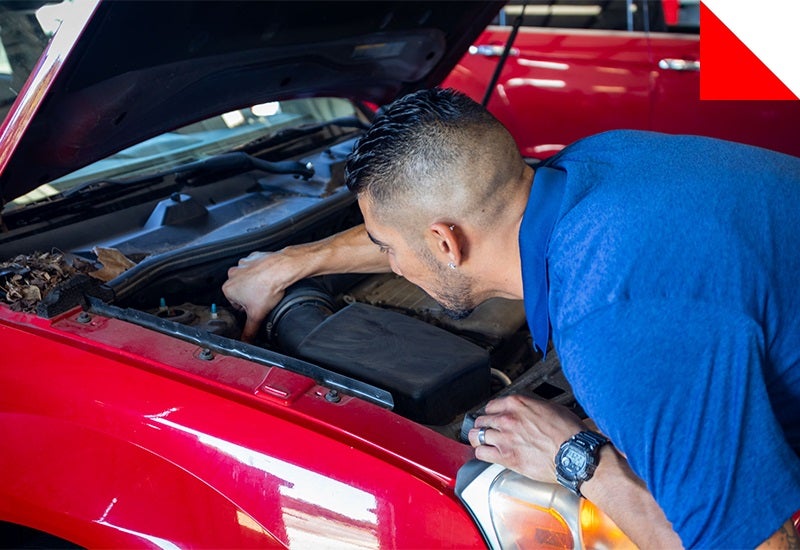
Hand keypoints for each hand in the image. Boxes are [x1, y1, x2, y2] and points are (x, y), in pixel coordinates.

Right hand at [222, 250, 293, 341]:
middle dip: (251, 296)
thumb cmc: (269, 287)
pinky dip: (261, 272)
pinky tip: (268, 278)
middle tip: (262, 297)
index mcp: (228, 288)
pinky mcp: (253, 257)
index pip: (235, 304)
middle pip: (241, 291)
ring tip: (266, 288)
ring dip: (255, 284)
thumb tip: (245, 341)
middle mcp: (232, 274)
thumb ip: (249, 330)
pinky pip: (255, 268)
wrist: (282, 269)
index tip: (256, 306)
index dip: (248, 307)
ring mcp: (242, 264)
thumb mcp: (257, 314)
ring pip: (248, 279)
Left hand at [468, 395, 587, 483]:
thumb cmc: (569, 433)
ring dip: (479, 439)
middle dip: (484, 426)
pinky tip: (486, 454)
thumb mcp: (551, 408)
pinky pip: (481, 453)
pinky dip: (481, 453)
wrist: (574, 454)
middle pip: (482, 420)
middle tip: (488, 431)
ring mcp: (504, 437)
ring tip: (482, 443)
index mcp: (517, 404)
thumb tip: (528, 411)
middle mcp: (507, 418)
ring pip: (477, 435)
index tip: (494, 418)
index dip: (492, 414)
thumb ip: (532, 407)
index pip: (491, 406)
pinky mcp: (506, 456)